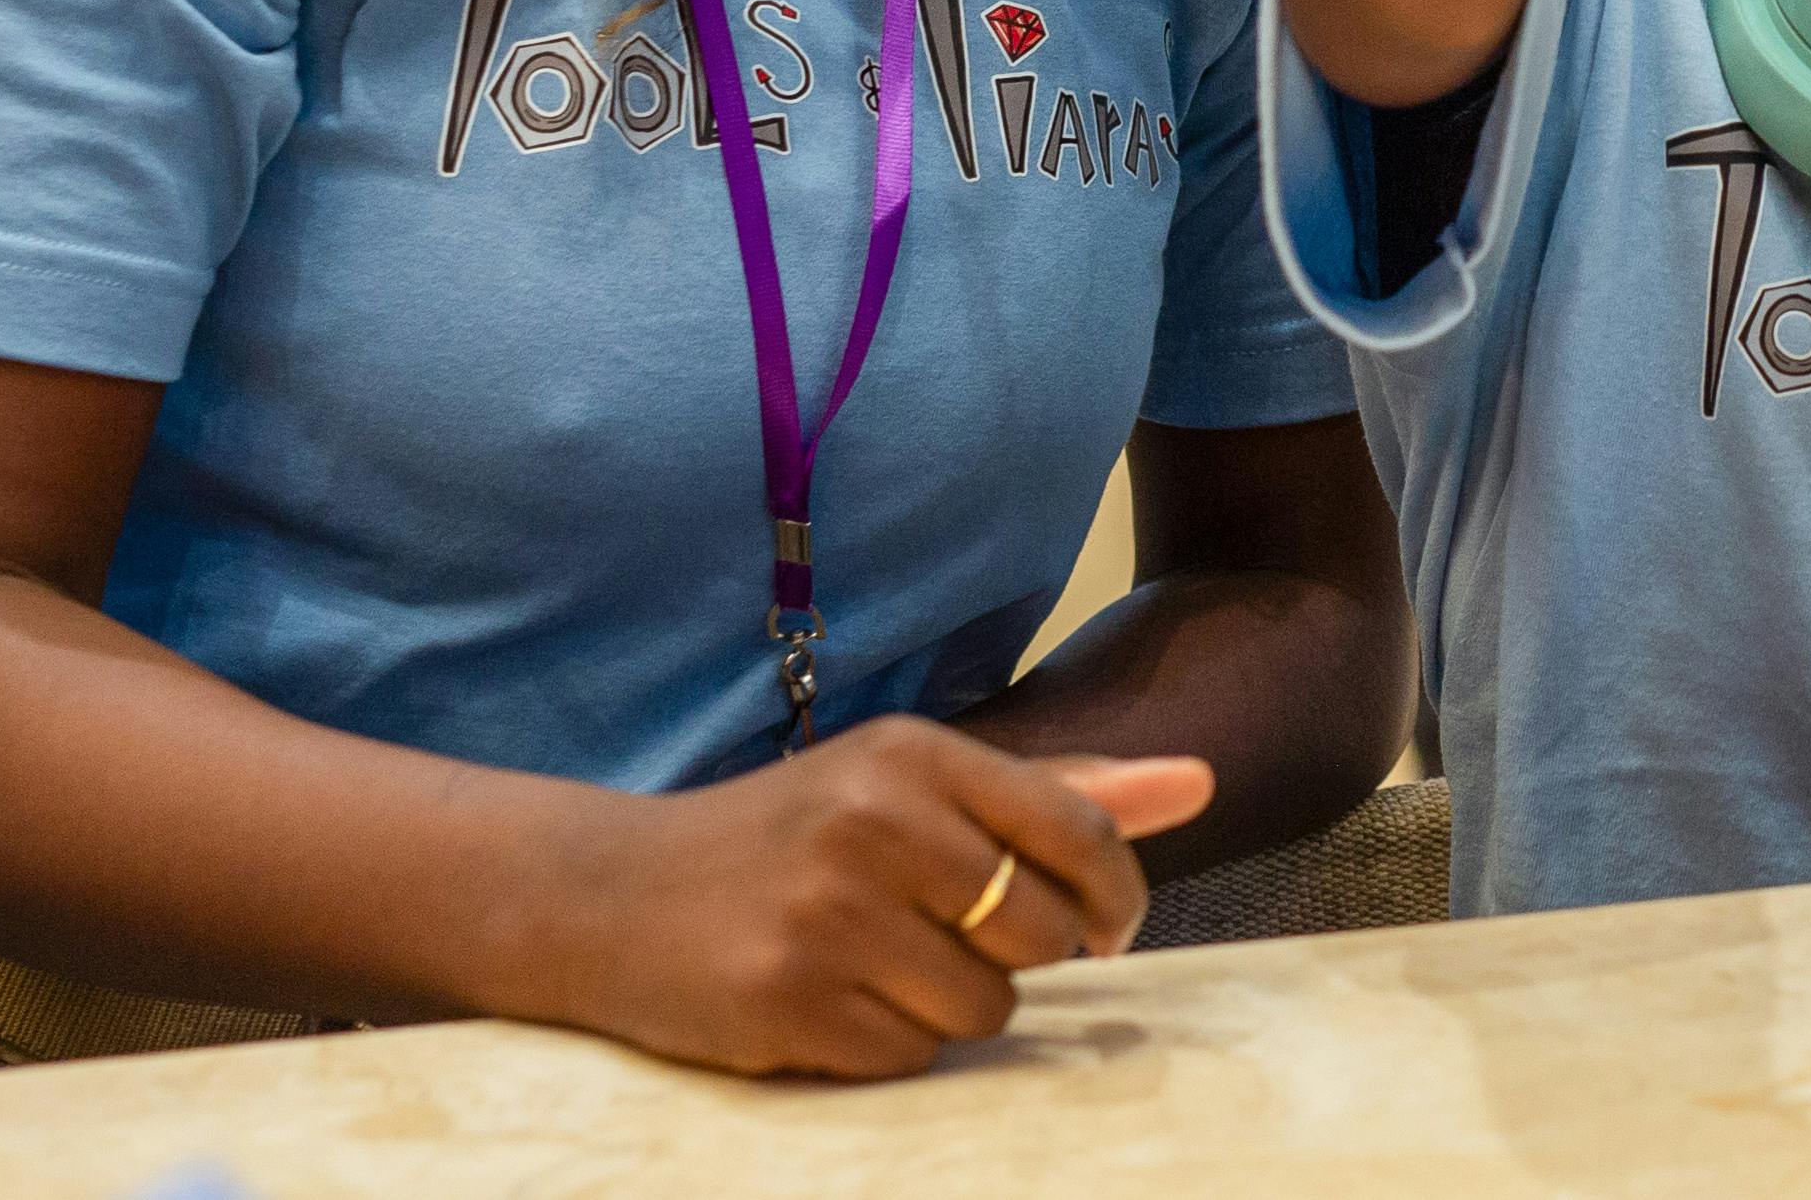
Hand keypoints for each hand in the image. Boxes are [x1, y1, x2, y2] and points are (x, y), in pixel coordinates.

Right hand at [520, 721, 1205, 1077]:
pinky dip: (885, 1046)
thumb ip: (1057, 791)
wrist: (609, 894)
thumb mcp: (912, 786)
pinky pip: (911, 1057)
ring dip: (949, 1005)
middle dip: (1017, 954)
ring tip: (875, 964)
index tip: (1106, 926)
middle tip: (945, 937)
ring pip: (983, 1006)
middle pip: (1041, 932)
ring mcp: (825, 913)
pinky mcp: (787, 1000)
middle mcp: (872, 821)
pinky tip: (828, 1001)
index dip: (1113, 894)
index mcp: (913, 754)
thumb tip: (1201, 780)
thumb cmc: (790, 836)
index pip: (1079, 831)